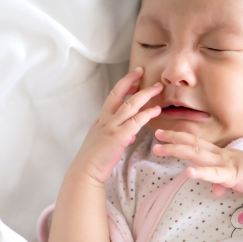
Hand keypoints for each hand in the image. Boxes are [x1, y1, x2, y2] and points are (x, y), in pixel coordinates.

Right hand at [71, 67, 162, 182]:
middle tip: (142, 71)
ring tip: (157, 88)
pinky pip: (135, 122)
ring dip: (144, 95)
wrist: (86, 170)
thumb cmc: (95, 158)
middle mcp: (105, 119)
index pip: (113, 96)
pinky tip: (155, 110)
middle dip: (131, 80)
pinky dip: (146, 114)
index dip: (124, 85)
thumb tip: (132, 132)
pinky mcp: (118, 137)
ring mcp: (111, 126)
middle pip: (118, 93)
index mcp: (101, 119)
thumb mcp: (104, 140)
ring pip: (129, 105)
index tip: (134, 77)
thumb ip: (118, 133)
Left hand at [152, 129, 242, 199]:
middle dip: (172, 139)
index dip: (179, 136)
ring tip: (161, 149)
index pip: (196, 142)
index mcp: (219, 154)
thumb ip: (223, 182)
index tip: (163, 134)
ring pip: (197, 154)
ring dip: (178, 150)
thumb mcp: (235, 179)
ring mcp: (225, 163)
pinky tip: (188, 171)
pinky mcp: (232, 175)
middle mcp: (219, 155)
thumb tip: (216, 190)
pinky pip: (214, 174)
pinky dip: (200, 172)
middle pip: (192, 144)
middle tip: (155, 135)